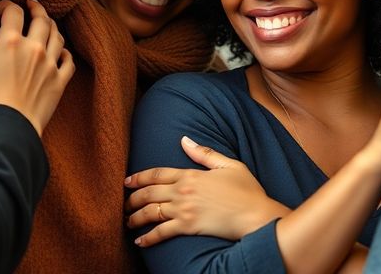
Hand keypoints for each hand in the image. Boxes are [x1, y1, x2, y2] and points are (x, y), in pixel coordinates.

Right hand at [0, 0, 74, 135]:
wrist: (7, 126)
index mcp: (9, 41)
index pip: (12, 11)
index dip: (3, 6)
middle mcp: (33, 48)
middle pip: (42, 18)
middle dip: (35, 7)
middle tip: (31, 3)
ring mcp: (50, 64)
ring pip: (58, 35)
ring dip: (51, 25)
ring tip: (45, 23)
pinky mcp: (59, 81)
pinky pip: (68, 60)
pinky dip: (65, 52)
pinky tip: (60, 51)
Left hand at [125, 136, 290, 246]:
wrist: (256, 215)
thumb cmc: (248, 190)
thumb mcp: (229, 165)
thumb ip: (204, 153)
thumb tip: (184, 140)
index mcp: (191, 174)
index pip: (157, 174)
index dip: (139, 177)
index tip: (127, 182)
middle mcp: (183, 191)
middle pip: (148, 193)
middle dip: (132, 198)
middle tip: (124, 203)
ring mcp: (184, 210)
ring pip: (150, 212)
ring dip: (135, 217)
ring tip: (128, 221)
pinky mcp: (188, 227)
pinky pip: (161, 232)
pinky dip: (148, 237)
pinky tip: (139, 241)